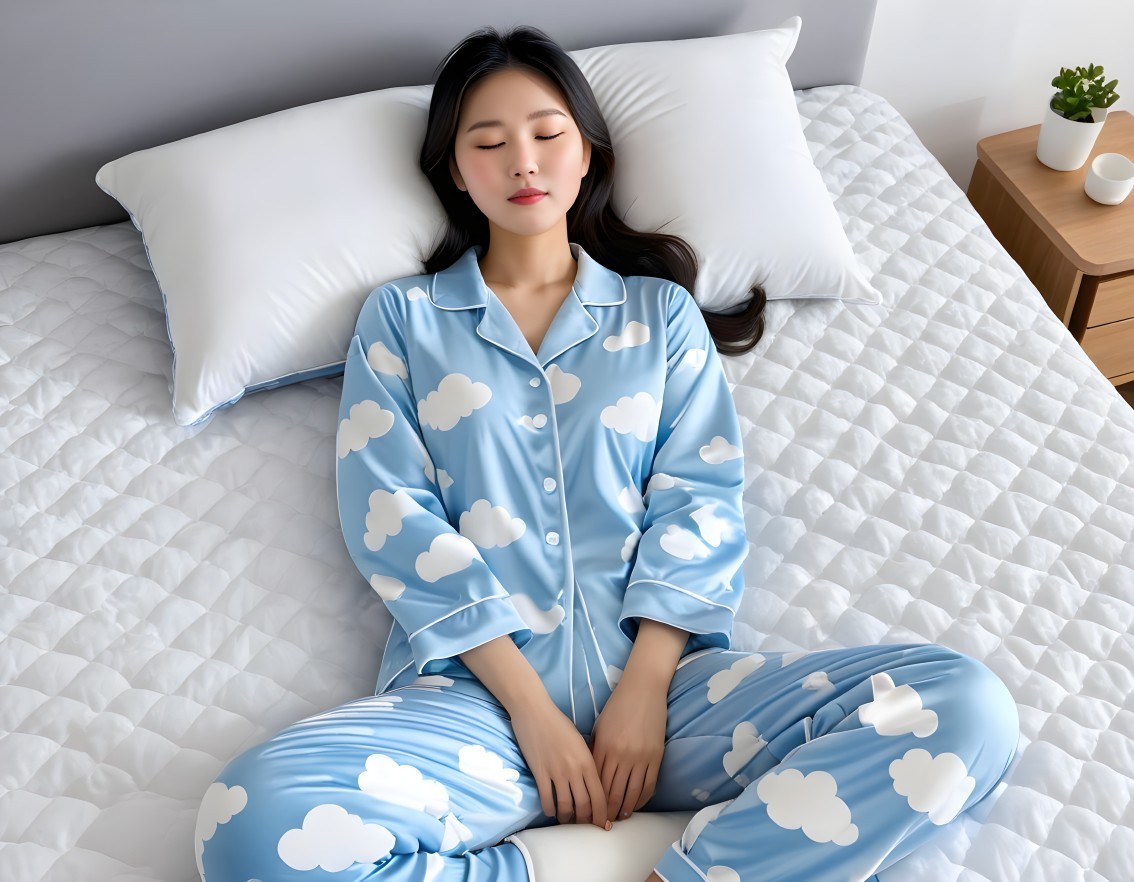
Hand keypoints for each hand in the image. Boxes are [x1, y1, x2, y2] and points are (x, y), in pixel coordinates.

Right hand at [509, 697, 611, 829]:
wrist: (534, 711)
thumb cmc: (559, 723)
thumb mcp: (581, 742)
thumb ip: (588, 762)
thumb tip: (593, 783)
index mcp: (588, 761)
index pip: (600, 796)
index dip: (603, 814)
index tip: (604, 824)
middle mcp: (574, 769)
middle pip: (585, 805)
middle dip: (587, 821)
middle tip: (585, 827)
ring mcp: (556, 772)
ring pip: (566, 806)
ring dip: (567, 818)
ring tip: (567, 820)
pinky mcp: (540, 772)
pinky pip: (547, 799)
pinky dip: (550, 810)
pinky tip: (552, 810)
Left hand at [590, 675, 667, 820]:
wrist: (643, 689)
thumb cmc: (618, 706)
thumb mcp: (600, 727)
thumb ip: (595, 750)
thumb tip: (589, 775)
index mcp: (604, 747)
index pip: (597, 783)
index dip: (593, 801)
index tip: (590, 811)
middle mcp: (622, 755)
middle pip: (613, 793)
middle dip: (607, 811)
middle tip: (604, 822)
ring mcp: (640, 757)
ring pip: (631, 793)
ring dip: (625, 809)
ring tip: (619, 817)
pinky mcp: (656, 756)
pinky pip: (648, 785)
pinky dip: (641, 799)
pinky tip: (635, 804)